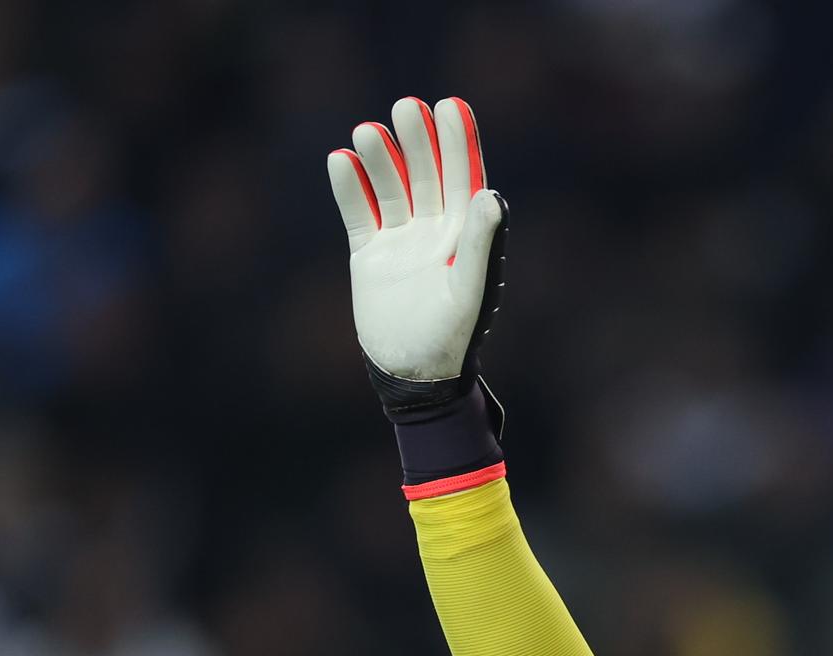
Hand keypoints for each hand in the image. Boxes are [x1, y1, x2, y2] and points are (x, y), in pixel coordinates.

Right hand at [327, 96, 506, 419]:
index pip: (464, 179)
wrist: (412, 373)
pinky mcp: (369, 255)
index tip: (451, 106)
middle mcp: (435, 232)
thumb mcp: (469, 289)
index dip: (458, 144)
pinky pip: (359, 214)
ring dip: (381, 161)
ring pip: (391, 189)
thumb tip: (492, 194)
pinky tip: (340, 161)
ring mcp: (401, 242)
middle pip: (427, 176)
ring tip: (368, 131)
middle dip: (418, 142)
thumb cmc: (451, 336)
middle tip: (407, 106)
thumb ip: (481, 243)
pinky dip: (350, 189)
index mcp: (466, 237)